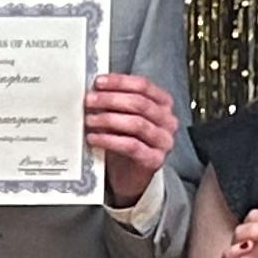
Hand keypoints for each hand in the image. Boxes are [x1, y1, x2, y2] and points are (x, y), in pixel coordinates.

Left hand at [84, 73, 178, 207]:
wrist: (130, 175)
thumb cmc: (125, 140)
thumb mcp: (122, 116)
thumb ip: (114, 101)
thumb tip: (94, 88)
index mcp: (163, 104)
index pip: (143, 86)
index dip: (120, 82)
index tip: (98, 82)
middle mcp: (167, 121)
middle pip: (140, 104)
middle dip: (111, 100)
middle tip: (89, 101)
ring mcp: (163, 141)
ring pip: (137, 124)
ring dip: (109, 119)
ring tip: (90, 120)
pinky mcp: (154, 160)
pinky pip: (131, 146)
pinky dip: (109, 140)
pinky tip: (94, 138)